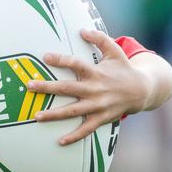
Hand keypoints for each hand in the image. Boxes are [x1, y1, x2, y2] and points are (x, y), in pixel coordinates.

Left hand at [27, 29, 148, 144]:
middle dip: (47, 87)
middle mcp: (95, 89)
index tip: (45, 57)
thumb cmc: (124, 69)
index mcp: (96, 72)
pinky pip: (86, 129)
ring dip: (53, 114)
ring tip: (36, 116)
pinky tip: (60, 141)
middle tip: (29, 85)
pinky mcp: (101, 118)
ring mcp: (98, 105)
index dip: (61, 60)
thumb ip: (99, 39)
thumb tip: (82, 30)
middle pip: (67, 88)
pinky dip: (74, 137)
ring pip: (72, 111)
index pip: (76, 64)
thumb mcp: (115, 51)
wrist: (142, 91)